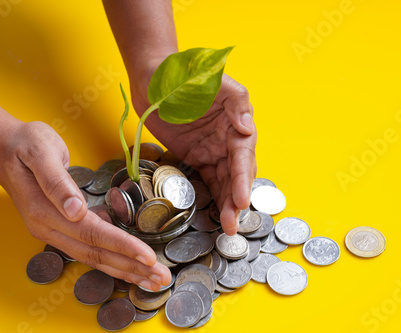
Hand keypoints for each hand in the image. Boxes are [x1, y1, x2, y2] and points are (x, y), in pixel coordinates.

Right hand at [0, 121, 170, 289]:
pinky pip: (88, 248)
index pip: (92, 234)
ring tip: (151, 278)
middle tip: (161, 278)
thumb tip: (75, 210)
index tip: (148, 257)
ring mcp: (52, 230)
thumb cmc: (24, 145)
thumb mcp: (39, 152)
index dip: (122, 246)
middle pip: (96, 254)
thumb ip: (56, 181)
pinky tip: (130, 264)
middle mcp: (49, 227)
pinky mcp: (59, 227)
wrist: (1, 149)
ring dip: (125, 269)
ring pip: (93, 256)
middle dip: (131, 267)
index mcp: (45, 211)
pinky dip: (112, 258)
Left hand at [130, 59, 256, 234]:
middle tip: (232, 223)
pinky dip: (213, 197)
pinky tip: (215, 214)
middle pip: (236, 174)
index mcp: (236, 122)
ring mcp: (211, 150)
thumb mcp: (214, 81)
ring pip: (224, 181)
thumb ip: (236, 102)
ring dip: (226, 204)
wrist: (153, 78)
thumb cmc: (185, 75)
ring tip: (226, 226)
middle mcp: (228, 139)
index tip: (241, 200)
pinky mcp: (195, 157)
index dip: (243, 179)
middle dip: (236, 199)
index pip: (243, 155)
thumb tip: (247, 128)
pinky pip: (207, 180)